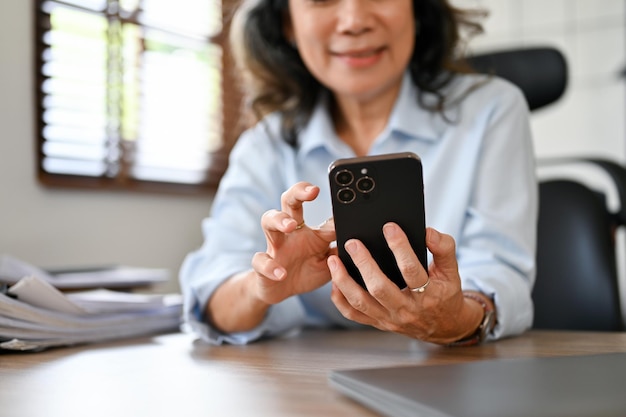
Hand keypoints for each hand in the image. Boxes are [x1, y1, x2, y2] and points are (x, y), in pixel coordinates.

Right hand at [251, 182, 336, 304]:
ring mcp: (275, 247)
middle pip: (288, 201)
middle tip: (312, 191)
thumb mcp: (329, 260)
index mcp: (307, 229)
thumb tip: (358, 236)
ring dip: (279, 220)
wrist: (282, 291)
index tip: (330, 189)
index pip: (308, 203)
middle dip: (298, 192)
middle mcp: (290, 232)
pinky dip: (270, 267)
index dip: (313, 192)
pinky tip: (281, 273)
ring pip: (268, 221)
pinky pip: (260, 260)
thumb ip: (340, 248)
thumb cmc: (308, 271)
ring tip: (290, 226)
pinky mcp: (263, 266)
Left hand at [328, 225, 482, 343]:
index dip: (400, 247)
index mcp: (428, 295)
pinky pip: (353, 314)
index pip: (411, 270)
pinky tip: (334, 281)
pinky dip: (340, 299)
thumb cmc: (445, 293)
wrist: (444, 326)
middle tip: (352, 243)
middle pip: (380, 288)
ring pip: (361, 302)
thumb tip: (427, 232)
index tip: (389, 227)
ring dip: (344, 281)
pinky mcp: (378, 323)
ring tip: (334, 260)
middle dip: (364, 264)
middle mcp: (406, 310)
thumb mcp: (452, 271)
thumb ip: (443, 248)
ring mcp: (389, 318)